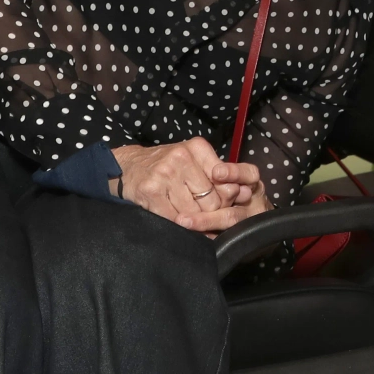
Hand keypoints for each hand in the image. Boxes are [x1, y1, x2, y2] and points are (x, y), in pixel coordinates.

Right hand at [111, 138, 271, 234]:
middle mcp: (181, 157)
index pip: (225, 182)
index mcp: (197, 148)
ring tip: (190, 219)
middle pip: (211, 201)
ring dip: (194, 222)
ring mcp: (165, 174)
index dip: (226, 198)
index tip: (224, 205)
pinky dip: (179, 226)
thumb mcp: (193, 159)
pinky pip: (173, 218)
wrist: (129, 165)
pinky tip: (178, 223)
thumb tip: (245, 193)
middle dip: (210, 213)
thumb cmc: (167, 165)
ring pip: (193, 212)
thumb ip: (218, 174)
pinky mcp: (151, 191)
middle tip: (205, 216)